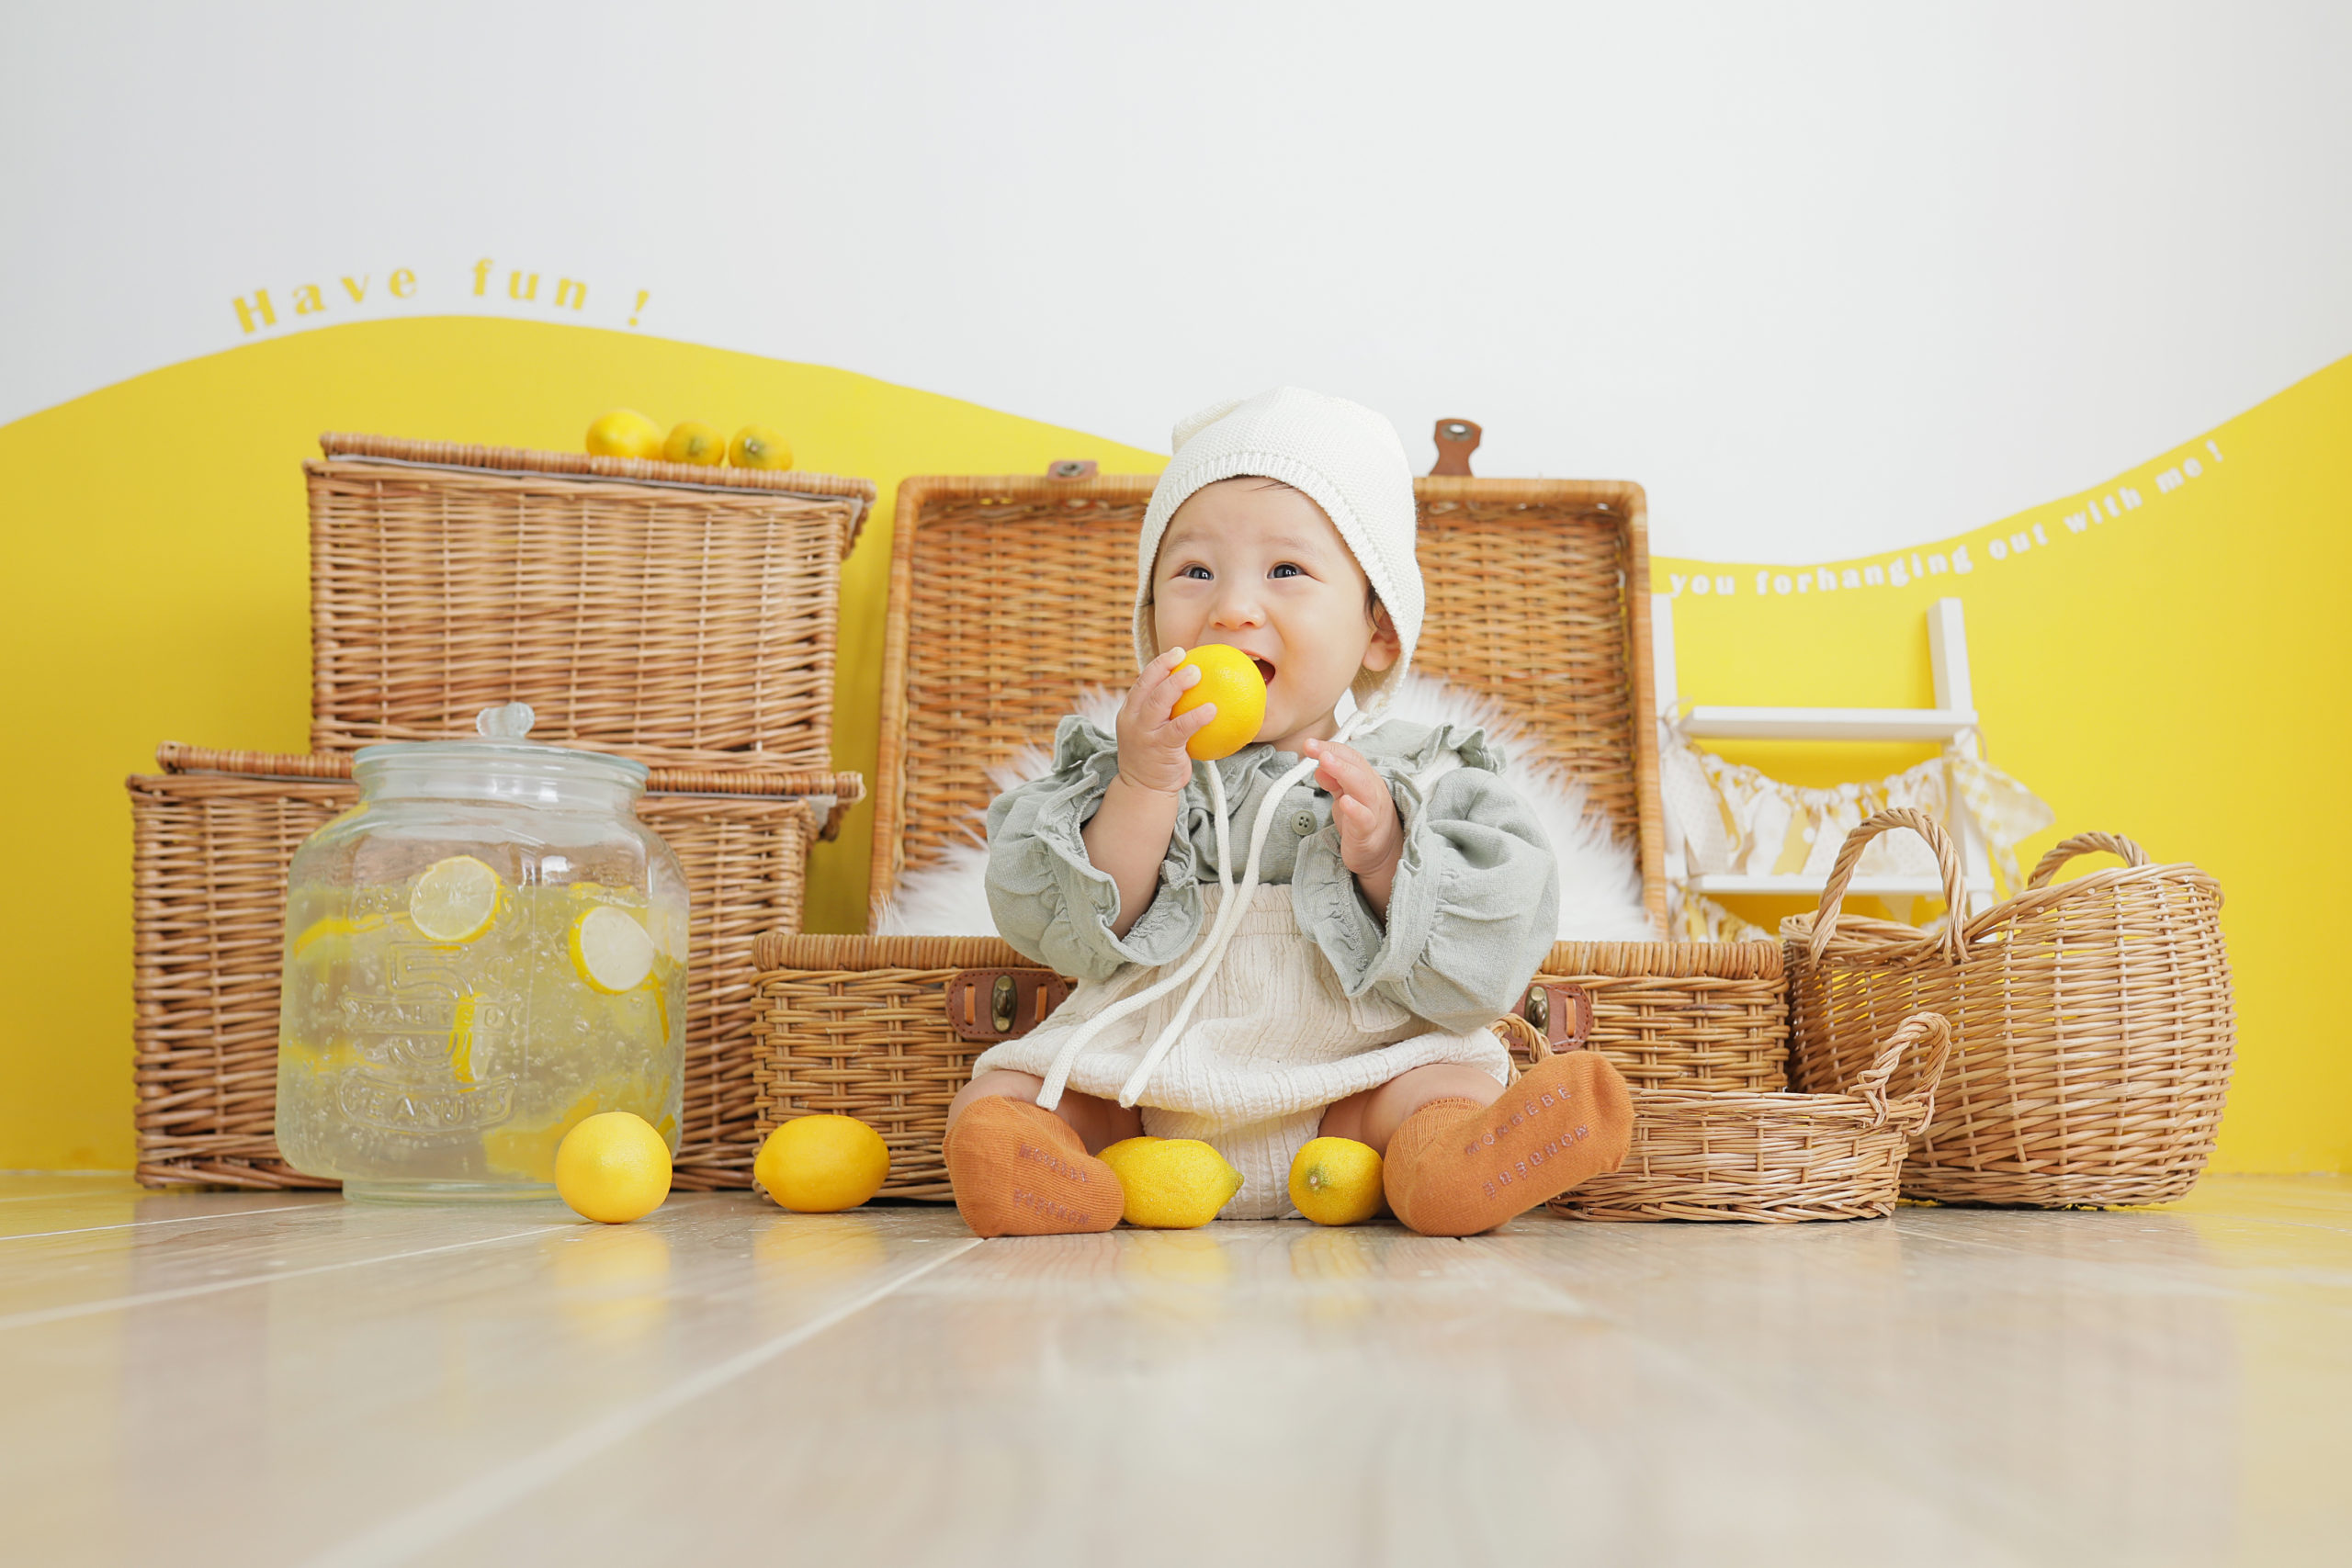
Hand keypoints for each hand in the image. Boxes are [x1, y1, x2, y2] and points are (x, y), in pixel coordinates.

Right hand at [1114, 647, 1215, 794]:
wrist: (1144, 789)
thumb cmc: (1155, 756)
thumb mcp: (1152, 731)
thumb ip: (1165, 713)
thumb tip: (1196, 692)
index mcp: (1130, 712)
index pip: (1142, 682)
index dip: (1159, 665)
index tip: (1178, 652)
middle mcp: (1133, 720)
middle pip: (1148, 687)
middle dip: (1166, 668)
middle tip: (1190, 661)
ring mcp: (1144, 734)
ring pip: (1159, 702)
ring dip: (1178, 685)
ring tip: (1198, 673)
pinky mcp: (1159, 749)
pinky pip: (1179, 728)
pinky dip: (1196, 717)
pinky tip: (1212, 709)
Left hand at [1302, 739, 1402, 914]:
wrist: (1382, 854)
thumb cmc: (1364, 821)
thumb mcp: (1345, 796)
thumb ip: (1333, 780)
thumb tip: (1319, 765)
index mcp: (1366, 779)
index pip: (1350, 757)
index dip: (1329, 748)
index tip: (1309, 744)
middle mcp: (1372, 790)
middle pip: (1356, 767)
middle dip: (1334, 755)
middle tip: (1313, 748)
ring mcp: (1373, 810)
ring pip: (1362, 787)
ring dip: (1343, 772)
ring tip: (1325, 762)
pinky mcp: (1368, 831)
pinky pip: (1364, 818)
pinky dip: (1355, 809)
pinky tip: (1344, 802)